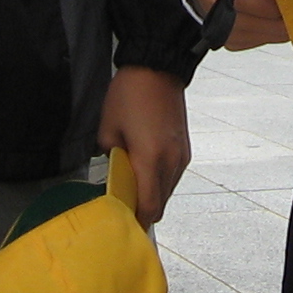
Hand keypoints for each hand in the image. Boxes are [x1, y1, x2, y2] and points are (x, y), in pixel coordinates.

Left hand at [98, 65, 189, 225]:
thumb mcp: (108, 127)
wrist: (157, 66)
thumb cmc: (129, 94)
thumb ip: (110, 157)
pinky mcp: (185, 148)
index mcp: (151, 159)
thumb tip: (114, 173)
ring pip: (168, 191)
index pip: (149, 206)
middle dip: (143, 211)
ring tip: (132, 189)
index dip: (137, 221)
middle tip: (123, 210)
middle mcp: (171, 161)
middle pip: (161, 203)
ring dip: (153, 196)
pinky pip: (173, 176)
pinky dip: (160, 182)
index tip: (123, 226)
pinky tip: (145, 173)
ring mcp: (181, 155)